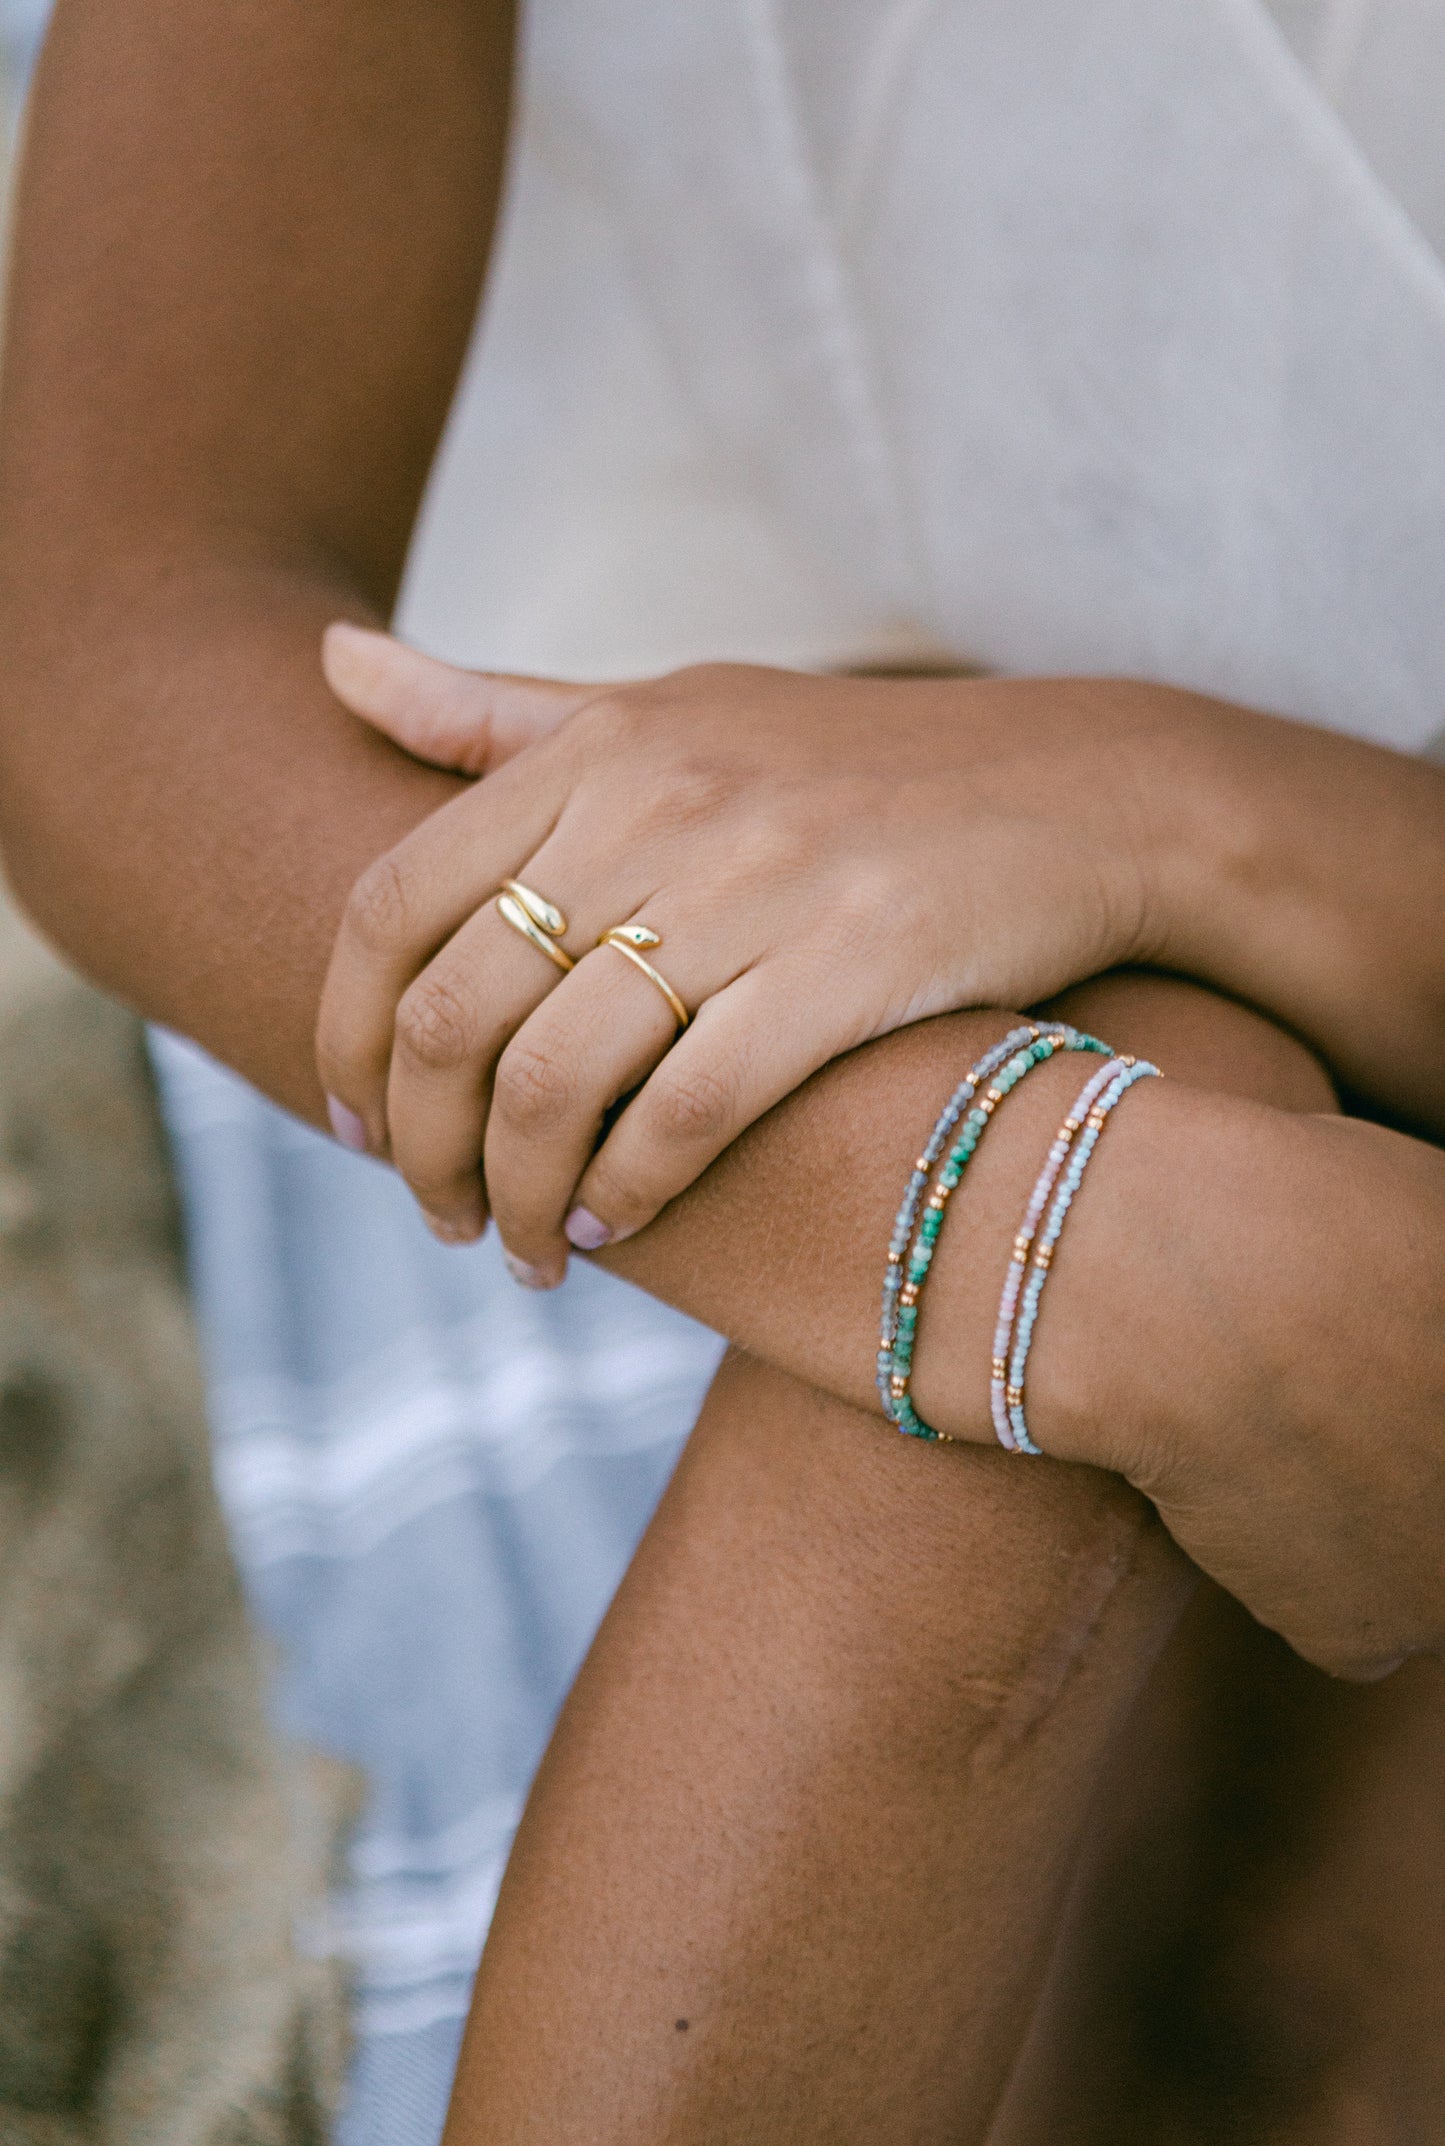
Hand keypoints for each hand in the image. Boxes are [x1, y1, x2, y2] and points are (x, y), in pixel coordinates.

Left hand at [316, 629, 1180, 1276]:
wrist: (1084, 792)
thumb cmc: (854, 763)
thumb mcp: (670, 708)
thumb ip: (498, 714)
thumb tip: (330, 656)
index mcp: (594, 748)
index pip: (388, 903)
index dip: (341, 1031)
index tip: (353, 1118)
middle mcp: (655, 805)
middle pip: (455, 1013)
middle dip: (421, 1147)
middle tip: (440, 1212)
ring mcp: (755, 883)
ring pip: (555, 1082)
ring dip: (515, 1196)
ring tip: (526, 1249)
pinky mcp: (849, 966)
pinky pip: (687, 1111)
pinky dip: (629, 1192)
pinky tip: (617, 1226)